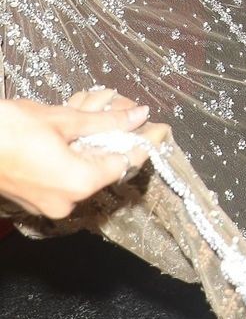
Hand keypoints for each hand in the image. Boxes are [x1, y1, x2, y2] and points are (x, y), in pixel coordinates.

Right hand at [0, 90, 156, 219]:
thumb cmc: (7, 129)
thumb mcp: (62, 119)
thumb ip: (104, 121)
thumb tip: (138, 115)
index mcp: (80, 182)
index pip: (126, 162)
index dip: (144, 142)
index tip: (158, 127)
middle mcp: (68, 201)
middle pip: (105, 168)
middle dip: (115, 139)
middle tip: (123, 112)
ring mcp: (49, 205)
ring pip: (84, 171)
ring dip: (92, 145)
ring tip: (93, 115)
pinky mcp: (34, 201)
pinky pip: (65, 178)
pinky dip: (72, 156)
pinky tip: (69, 133)